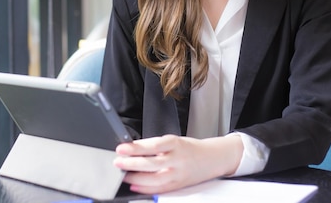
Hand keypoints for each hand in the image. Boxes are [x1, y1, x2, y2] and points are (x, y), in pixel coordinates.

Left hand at [113, 134, 242, 194]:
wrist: (212, 158)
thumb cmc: (190, 148)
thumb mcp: (174, 141)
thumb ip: (155, 146)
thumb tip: (132, 149)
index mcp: (176, 144)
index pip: (153, 145)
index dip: (136, 147)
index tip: (122, 148)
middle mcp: (178, 159)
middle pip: (152, 163)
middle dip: (132, 163)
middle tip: (118, 162)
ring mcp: (179, 174)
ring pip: (155, 179)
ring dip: (136, 178)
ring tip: (124, 175)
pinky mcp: (179, 185)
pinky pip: (160, 189)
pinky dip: (146, 189)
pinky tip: (135, 186)